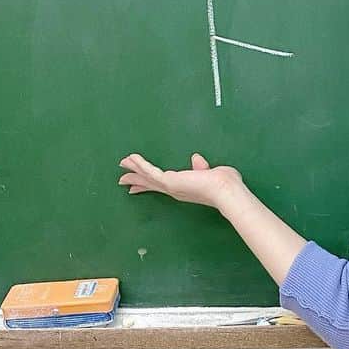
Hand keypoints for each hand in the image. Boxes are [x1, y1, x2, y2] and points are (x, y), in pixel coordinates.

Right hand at [118, 152, 244, 209]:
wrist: (225, 190)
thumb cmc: (223, 183)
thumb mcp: (209, 173)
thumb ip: (201, 167)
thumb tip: (197, 158)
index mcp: (183, 189)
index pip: (161, 186)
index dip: (148, 185)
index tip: (137, 187)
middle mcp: (174, 190)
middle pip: (150, 184)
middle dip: (136, 181)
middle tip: (122, 180)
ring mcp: (170, 186)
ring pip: (147, 176)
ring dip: (134, 169)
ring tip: (122, 164)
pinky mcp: (169, 180)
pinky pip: (150, 171)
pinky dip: (140, 164)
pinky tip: (131, 158)